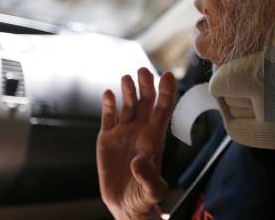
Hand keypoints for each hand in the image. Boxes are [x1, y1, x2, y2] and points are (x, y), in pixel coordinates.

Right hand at [97, 68, 176, 219]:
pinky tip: (108, 93)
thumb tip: (138, 160)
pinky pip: (108, 117)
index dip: (167, 92)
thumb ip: (149, 176)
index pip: (163, 109)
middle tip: (143, 71)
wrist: (125, 205)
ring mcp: (124, 132)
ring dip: (128, 91)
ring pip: (128, 105)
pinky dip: (108, 104)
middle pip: (146, 102)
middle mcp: (140, 131)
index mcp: (155, 138)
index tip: (167, 75)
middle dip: (146, 85)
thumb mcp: (153, 191)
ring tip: (126, 78)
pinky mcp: (107, 138)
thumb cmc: (144, 197)